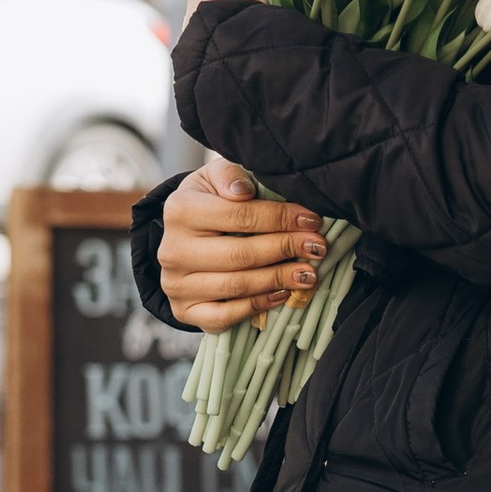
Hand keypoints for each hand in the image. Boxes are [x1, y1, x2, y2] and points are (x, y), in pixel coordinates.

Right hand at [155, 152, 323, 332]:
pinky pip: (225, 316)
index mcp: (180, 210)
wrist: (185, 237)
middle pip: (241, 254)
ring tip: (308, 273)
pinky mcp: (184, 311)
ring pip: (237, 287)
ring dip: (279, 280)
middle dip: (286, 249)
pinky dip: (258, 306)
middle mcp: (173, 250)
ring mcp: (176, 285)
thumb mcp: (216, 177)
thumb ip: (230, 175)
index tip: (312, 220)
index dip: (281, 218)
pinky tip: (282, 293)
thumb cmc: (209, 202)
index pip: (240, 216)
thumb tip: (243, 190)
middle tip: (317, 247)